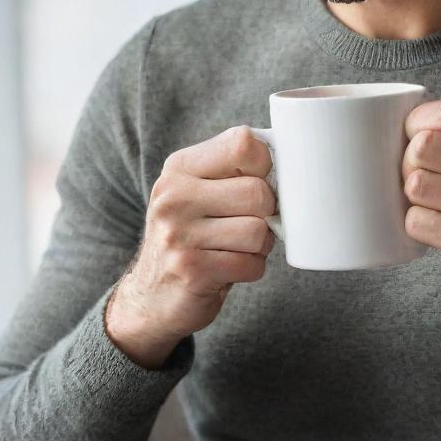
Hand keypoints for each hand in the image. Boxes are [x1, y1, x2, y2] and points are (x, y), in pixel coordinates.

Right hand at [105, 126, 277, 367]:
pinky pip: (252, 264)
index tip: (255, 182)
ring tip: (237, 247)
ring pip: (258, 230)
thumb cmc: (189, 237)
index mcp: (180, 168)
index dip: (263, 166)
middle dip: (266, 213)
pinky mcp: (192, 270)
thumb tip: (289, 160)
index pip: (243, 144)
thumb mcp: (196, 192)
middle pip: (258, 192)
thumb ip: (233, 170)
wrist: (151, 296)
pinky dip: (251, 269)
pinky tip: (229, 268)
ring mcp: (179, 234)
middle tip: (247, 223)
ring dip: (260, 245)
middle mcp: (174, 196)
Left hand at [402, 99, 440, 342]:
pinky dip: (417, 225)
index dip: (418, 121)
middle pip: (424, 146)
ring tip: (430, 203)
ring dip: (413, 196)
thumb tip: (414, 127)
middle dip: (409, 161)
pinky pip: (417, 221)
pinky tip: (435, 227)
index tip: (413, 135)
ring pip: (416, 183)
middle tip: (420, 176)